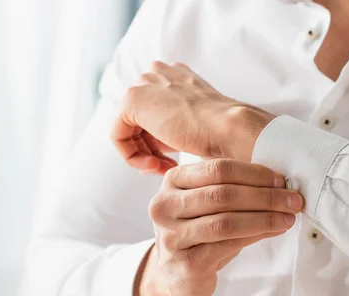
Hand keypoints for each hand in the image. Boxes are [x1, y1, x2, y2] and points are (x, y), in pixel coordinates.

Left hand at [112, 62, 274, 173]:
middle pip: (140, 120)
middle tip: (167, 168)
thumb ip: (176, 126)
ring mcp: (144, 83)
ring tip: (164, 170)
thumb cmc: (224, 132)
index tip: (173, 162)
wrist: (230, 129)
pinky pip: (118, 136)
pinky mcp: (132, 100)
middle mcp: (158, 72)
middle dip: (151, 149)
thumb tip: (156, 148)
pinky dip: (132, 157)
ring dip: (145, 156)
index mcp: (176, 75)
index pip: (155, 112)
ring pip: (128, 129)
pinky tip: (154, 165)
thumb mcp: (199, 125)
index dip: (160, 142)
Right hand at [134, 159, 303, 295]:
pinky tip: (274, 231)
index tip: (281, 180)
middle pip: (222, 194)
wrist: (174, 275)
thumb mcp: (208, 204)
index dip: (254, 173)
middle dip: (265, 196)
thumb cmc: (198, 233)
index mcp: (172, 181)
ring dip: (264, 218)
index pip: (218, 169)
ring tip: (288, 217)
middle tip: (292, 200)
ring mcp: (172, 236)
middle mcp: (165, 206)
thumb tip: (280, 184)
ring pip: (226, 222)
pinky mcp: (186, 263)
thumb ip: (235, 189)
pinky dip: (255, 235)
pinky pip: (227, 245)